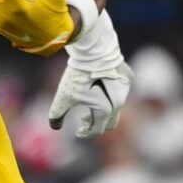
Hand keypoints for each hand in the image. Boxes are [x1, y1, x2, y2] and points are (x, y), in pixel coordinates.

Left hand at [47, 9, 130, 138]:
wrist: (93, 49)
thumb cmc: (77, 75)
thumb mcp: (63, 96)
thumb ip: (57, 114)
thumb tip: (54, 126)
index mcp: (105, 110)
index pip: (97, 130)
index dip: (85, 133)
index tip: (77, 131)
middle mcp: (119, 102)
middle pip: (110, 122)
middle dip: (95, 122)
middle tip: (83, 117)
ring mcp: (125, 90)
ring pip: (116, 106)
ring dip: (103, 108)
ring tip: (88, 99)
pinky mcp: (127, 77)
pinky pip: (121, 89)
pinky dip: (110, 92)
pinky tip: (97, 84)